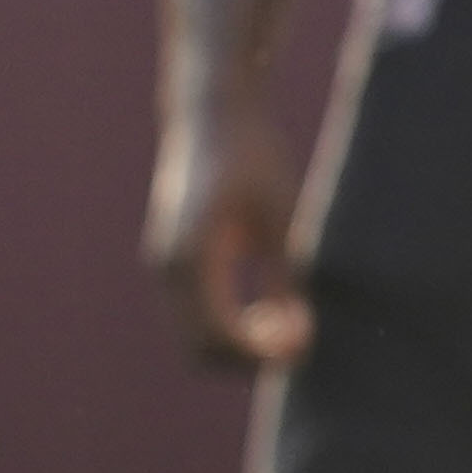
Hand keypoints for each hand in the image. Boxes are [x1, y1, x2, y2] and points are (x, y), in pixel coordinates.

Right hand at [149, 103, 311, 371]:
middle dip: (250, 360)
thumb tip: (300, 333)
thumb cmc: (252, 153)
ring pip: (195, 340)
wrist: (211, 113)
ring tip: (287, 324)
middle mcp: (168, 268)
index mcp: (191, 256)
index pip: (220, 337)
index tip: (306, 340)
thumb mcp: (282, 217)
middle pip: (202, 351)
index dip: (264, 353)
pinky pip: (195, 319)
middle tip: (301, 340)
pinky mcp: (173, 264)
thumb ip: (288, 278)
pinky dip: (228, 329)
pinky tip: (266, 311)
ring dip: (239, 347)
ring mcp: (165, 268)